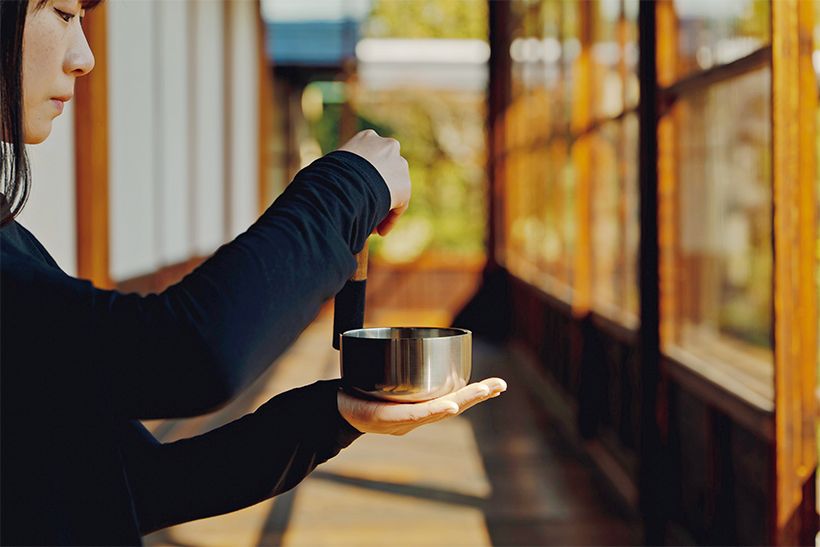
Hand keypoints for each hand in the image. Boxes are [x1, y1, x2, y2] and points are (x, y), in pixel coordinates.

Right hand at [337, 129, 410, 235]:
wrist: (348, 180)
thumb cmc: (330, 173)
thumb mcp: (330, 165)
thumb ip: (334, 171)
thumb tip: (315, 187)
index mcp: (367, 137)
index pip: (369, 157)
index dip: (360, 178)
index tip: (353, 194)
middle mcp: (387, 146)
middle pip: (383, 171)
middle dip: (375, 190)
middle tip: (364, 209)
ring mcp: (399, 164)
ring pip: (392, 187)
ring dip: (383, 204)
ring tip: (371, 224)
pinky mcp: (405, 185)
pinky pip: (399, 204)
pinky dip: (390, 218)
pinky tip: (380, 232)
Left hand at [337, 377, 506, 435]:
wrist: (332, 410)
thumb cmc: (359, 393)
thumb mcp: (383, 380)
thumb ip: (398, 366)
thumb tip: (408, 336)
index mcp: (419, 409)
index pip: (452, 399)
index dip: (475, 393)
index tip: (498, 384)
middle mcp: (415, 418)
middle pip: (451, 406)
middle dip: (476, 396)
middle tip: (499, 386)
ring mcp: (403, 422)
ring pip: (437, 412)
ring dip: (462, 401)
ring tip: (481, 391)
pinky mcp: (388, 420)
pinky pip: (414, 416)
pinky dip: (433, 411)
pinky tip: (450, 405)